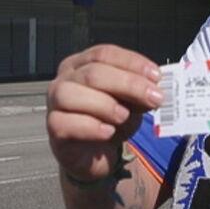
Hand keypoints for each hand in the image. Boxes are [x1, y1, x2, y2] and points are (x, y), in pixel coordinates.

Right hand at [46, 44, 162, 181]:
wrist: (93, 154)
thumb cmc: (109, 120)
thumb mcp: (130, 103)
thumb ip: (139, 93)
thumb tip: (153, 90)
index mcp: (83, 64)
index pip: (105, 54)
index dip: (131, 63)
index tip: (156, 76)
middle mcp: (66, 78)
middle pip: (93, 73)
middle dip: (128, 84)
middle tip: (154, 98)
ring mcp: (55, 102)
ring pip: (73, 94)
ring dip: (105, 105)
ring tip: (124, 117)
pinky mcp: (54, 127)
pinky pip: (66, 123)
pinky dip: (91, 127)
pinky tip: (108, 132)